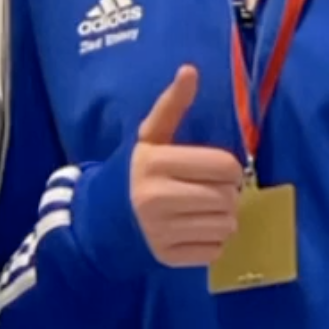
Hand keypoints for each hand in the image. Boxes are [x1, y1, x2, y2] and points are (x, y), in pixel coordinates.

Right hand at [130, 65, 244, 266]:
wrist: (100, 218)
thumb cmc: (134, 171)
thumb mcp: (150, 136)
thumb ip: (172, 105)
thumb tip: (190, 69)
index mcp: (155, 163)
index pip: (224, 166)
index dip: (229, 167)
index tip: (216, 168)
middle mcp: (156, 198)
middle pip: (228, 197)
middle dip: (226, 193)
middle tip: (209, 190)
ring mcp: (161, 232)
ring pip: (226, 225)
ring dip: (222, 218)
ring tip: (202, 210)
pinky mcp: (167, 258)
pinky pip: (215, 250)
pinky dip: (212, 241)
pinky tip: (193, 230)